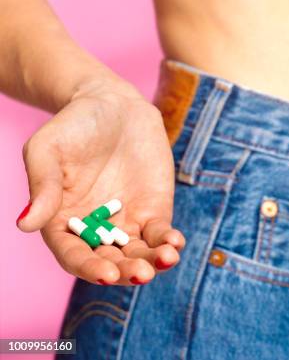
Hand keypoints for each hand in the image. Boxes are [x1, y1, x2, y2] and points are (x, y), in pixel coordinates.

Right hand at [16, 80, 184, 284]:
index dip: (89, 267)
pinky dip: (168, 241)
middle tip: (142, 273)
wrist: (111, 103)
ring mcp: (126, 221)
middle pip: (110, 261)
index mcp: (63, 222)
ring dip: (152, 262)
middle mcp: (95, 229)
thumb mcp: (47, 149)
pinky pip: (160, 233)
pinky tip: (175, 243)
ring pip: (138, 253)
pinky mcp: (153, 209)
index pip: (74, 255)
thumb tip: (25, 224)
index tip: (106, 274)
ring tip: (165, 259)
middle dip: (127, 271)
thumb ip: (41, 186)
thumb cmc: (72, 125)